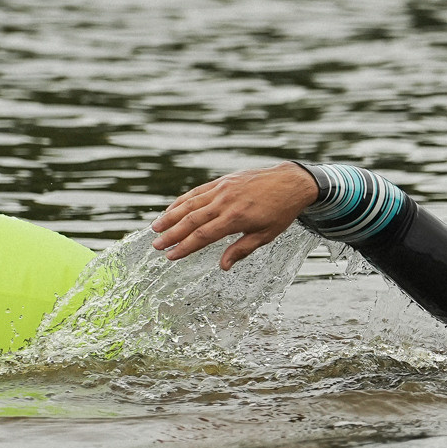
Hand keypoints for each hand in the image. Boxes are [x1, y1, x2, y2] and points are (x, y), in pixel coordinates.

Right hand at [150, 163, 317, 269]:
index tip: (171, 256)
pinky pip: (197, 192)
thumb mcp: (265, 235)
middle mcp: (226, 202)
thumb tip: (223, 266)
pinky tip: (171, 209)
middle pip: (192, 220)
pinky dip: (182, 201)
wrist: (291, 182)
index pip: (204, 235)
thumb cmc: (280, 212)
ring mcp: (222, 189)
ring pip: (190, 204)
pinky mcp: (222, 181)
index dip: (185, 247)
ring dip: (171, 216)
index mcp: (237, 218)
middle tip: (156, 246)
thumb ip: (241, 249)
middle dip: (172, 234)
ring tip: (155, 228)